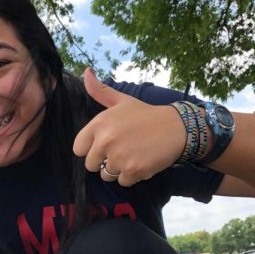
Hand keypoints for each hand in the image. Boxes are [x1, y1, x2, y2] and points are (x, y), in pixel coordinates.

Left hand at [72, 68, 186, 185]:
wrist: (175, 128)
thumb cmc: (145, 115)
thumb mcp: (122, 100)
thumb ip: (100, 91)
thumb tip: (85, 71)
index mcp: (99, 124)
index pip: (78, 148)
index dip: (90, 148)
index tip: (103, 144)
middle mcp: (106, 141)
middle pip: (91, 165)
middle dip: (103, 161)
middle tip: (121, 149)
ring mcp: (119, 158)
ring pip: (106, 175)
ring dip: (117, 169)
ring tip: (132, 154)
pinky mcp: (132, 171)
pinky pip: (122, 182)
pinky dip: (131, 176)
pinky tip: (141, 161)